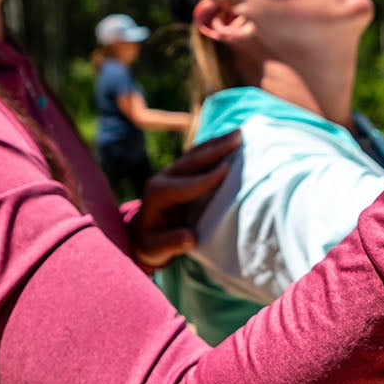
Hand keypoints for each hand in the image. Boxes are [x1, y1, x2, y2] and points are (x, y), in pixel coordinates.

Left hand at [127, 131, 240, 270]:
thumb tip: (189, 238)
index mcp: (157, 195)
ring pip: (195, 153)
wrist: (144, 236)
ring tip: (239, 133)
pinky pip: (198, 155)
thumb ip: (172, 243)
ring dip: (217, 143)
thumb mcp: (156, 250)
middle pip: (192, 161)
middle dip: (216, 150)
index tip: (227, 169)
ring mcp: (171, 172)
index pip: (185, 185)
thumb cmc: (152, 245)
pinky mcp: (180, 172)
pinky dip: (214, 146)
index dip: (206, 179)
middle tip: (238, 139)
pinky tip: (230, 140)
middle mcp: (163, 178)